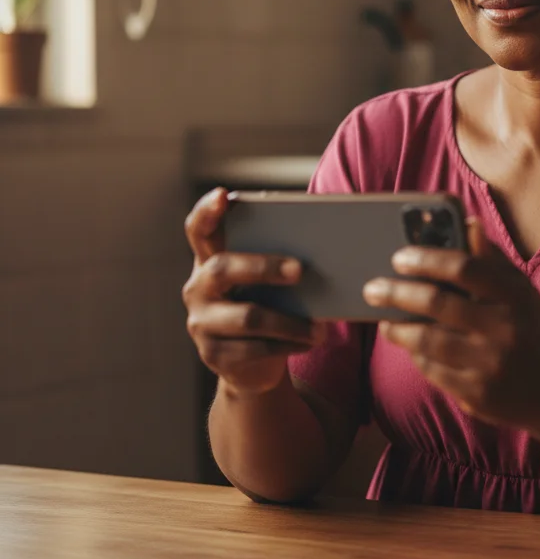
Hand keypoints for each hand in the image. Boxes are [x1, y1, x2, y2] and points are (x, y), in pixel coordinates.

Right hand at [182, 188, 324, 397]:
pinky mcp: (212, 355)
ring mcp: (200, 323)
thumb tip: (323, 239)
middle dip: (264, 266)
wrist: (252, 363)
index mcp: (210, 259)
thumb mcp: (267, 281)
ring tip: (321, 327)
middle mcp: (197, 288)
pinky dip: (288, 344)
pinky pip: (254, 349)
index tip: (222, 195)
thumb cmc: (268, 305)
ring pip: (248, 317)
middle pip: (224, 268)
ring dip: (290, 322)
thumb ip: (277, 256)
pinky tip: (310, 341)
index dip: (207, 212)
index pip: (199, 229)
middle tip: (300, 269)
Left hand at [362, 219, 539, 428]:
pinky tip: (409, 346)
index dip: (428, 259)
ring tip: (384, 321)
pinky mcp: (477, 393)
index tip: (399, 257)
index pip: (465, 267)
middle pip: (437, 303)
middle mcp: (504, 328)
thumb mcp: (519, 291)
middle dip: (397, 292)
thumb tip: (468, 222)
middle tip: (372, 288)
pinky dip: (416, 355)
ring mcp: (489, 363)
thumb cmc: (526, 329)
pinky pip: (433, 370)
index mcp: (514, 295)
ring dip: (398, 329)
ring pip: (428, 340)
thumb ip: (492, 259)